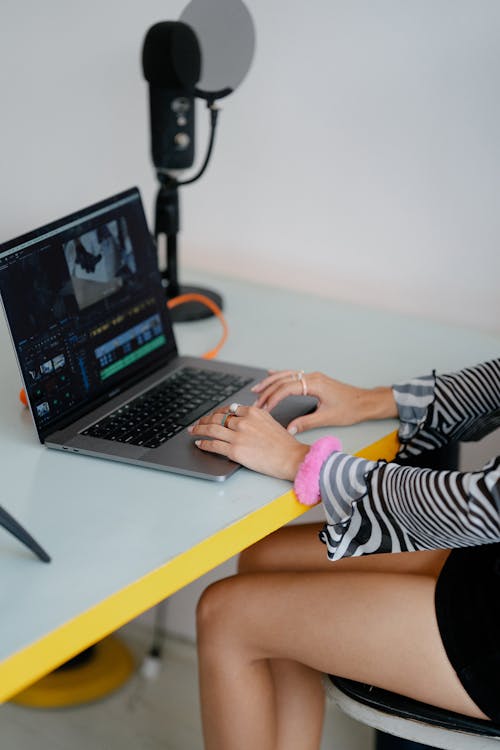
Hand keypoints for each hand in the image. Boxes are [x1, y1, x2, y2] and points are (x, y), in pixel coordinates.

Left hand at [189, 405, 309, 479]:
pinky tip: (199, 443)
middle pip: (217, 417)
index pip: (229, 409)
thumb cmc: (284, 444)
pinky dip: (204, 443)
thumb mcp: (270, 422)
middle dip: (205, 419)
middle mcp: (244, 421)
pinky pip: (213, 445)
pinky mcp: (235, 450)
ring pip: (212, 429)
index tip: (213, 416)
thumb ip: (255, 418)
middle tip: (198, 422)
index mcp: (253, 412)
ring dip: (199, 429)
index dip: (218, 413)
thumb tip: (241, 419)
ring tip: (193, 431)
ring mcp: (238, 436)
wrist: (291, 457)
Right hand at [252, 370, 396, 434]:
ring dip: (270, 382)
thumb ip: (306, 422)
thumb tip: (290, 429)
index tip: (264, 408)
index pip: (287, 389)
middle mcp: (312, 377)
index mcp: (315, 384)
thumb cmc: (350, 409)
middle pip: (283, 380)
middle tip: (255, 402)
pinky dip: (280, 376)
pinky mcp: (314, 379)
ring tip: (257, 390)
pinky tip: (271, 375)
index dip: (273, 398)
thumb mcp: (327, 418)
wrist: (365, 402)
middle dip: (267, 391)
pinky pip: (293, 375)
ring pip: (286, 376)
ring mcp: (313, 376)